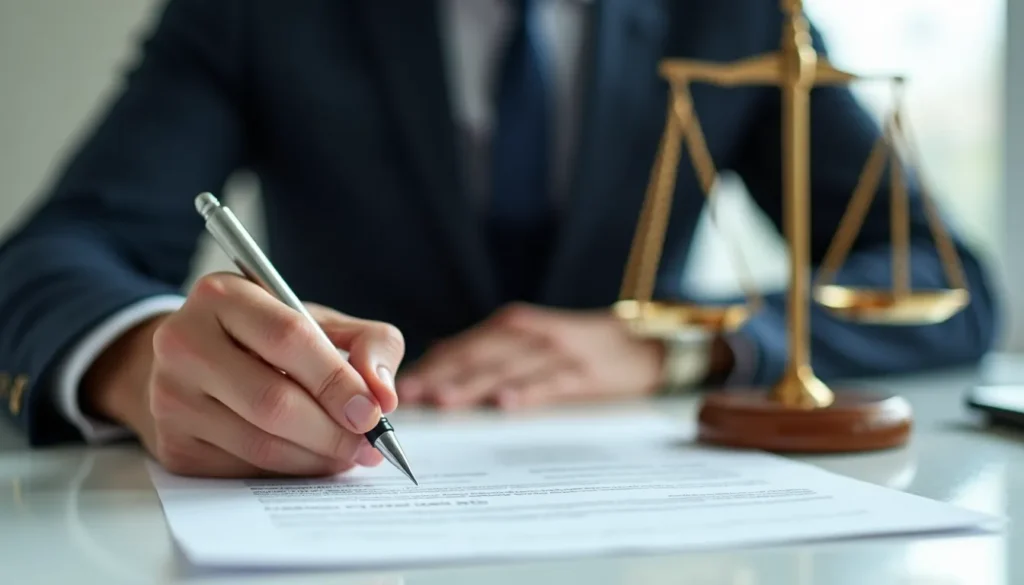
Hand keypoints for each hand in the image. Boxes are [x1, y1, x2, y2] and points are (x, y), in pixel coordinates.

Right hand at [83, 272, 405, 477]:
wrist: (192, 361)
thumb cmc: (266, 338)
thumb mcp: (319, 320)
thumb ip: (368, 343)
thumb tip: (383, 396)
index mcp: (223, 295)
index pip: (288, 339)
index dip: (336, 381)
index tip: (373, 412)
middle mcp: (184, 342)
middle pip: (272, 401)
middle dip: (332, 431)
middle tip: (369, 445)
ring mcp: (171, 396)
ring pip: (260, 443)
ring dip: (317, 457)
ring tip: (350, 453)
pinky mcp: (172, 444)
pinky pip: (245, 468)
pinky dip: (290, 470)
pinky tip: (312, 459)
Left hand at [396, 304, 664, 408]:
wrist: (643, 343)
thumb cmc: (578, 345)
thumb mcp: (532, 339)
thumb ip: (490, 349)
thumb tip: (438, 360)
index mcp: (513, 325)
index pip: (463, 346)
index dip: (430, 365)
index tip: (400, 386)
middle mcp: (530, 333)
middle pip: (477, 356)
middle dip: (439, 376)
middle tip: (408, 397)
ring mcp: (556, 352)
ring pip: (507, 369)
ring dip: (472, 384)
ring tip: (442, 401)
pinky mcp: (583, 373)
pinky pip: (550, 383)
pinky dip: (527, 392)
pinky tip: (504, 403)